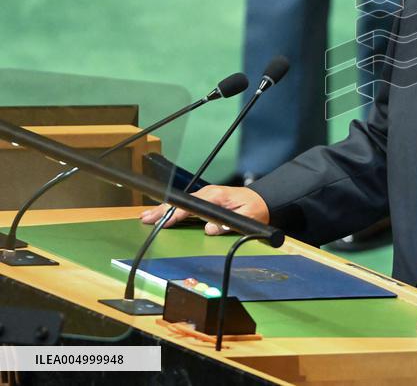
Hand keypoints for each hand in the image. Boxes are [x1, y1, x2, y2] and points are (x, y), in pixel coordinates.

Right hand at [139, 185, 268, 234]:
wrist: (264, 199)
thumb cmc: (256, 208)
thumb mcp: (247, 218)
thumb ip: (228, 224)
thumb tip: (209, 229)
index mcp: (216, 196)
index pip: (190, 206)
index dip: (174, 214)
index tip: (162, 222)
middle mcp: (208, 194)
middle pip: (180, 203)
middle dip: (161, 211)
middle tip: (145, 219)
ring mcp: (206, 196)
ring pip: (181, 204)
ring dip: (163, 211)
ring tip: (146, 218)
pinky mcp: (207, 200)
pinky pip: (186, 206)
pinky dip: (172, 210)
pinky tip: (162, 216)